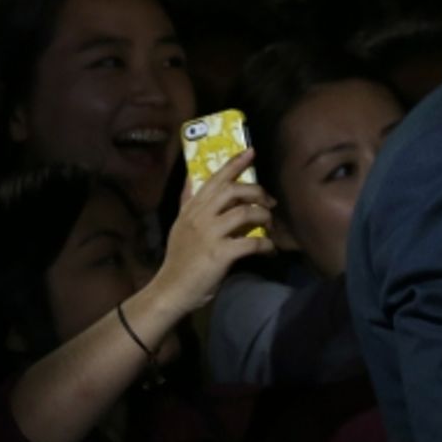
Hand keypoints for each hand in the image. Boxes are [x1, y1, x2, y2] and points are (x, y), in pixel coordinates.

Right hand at [148, 150, 274, 315]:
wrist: (171, 290)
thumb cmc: (179, 259)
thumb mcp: (180, 224)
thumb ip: (188, 201)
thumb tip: (191, 177)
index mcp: (192, 209)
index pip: (214, 178)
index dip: (234, 164)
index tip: (250, 151)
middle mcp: (200, 217)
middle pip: (233, 190)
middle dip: (256, 191)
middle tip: (269, 201)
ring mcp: (209, 234)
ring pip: (244, 213)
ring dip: (263, 216)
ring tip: (270, 225)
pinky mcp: (219, 254)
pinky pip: (250, 242)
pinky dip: (265, 244)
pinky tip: (269, 249)